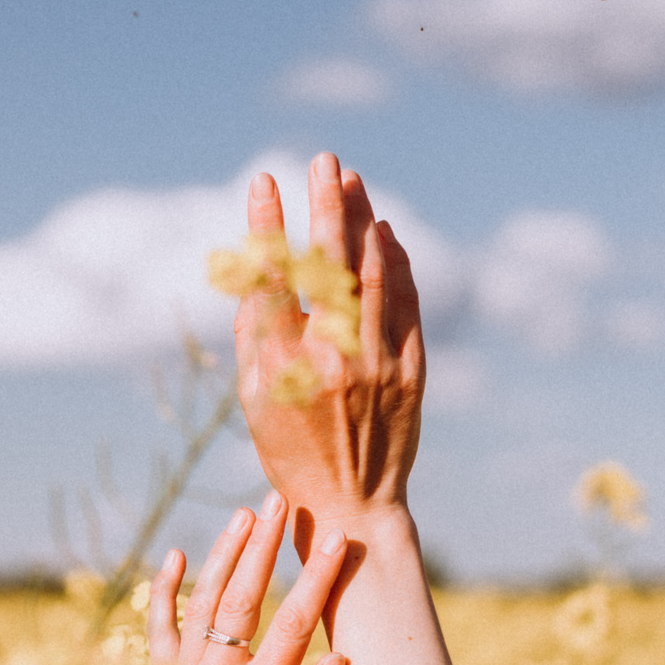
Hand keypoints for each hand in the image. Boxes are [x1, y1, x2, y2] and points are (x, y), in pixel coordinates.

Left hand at [125, 490, 352, 664]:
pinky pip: (158, 628)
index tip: (336, 539)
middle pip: (244, 596)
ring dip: (224, 555)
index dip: (318, 577)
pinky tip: (173, 556)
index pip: (295, 623)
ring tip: (245, 515)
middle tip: (282, 500)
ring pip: (202, 602)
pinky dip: (164, 590)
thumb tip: (339, 656)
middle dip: (266, 545)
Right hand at [233, 153, 425, 537]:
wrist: (351, 504)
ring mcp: (377, 365)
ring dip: (363, 223)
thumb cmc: (289, 449)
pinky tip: (385, 235)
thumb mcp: (253, 397)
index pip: (273, 277)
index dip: (268, 224)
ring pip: (373, 275)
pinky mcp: (411, 372)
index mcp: (283, 366)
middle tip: (325, 161)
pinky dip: (396, 265)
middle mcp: (332, 360)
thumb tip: (258, 266)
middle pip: (330, 263)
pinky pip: (406, 304)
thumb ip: (254, 331)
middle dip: (326, 204)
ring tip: (353, 184)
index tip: (263, 181)